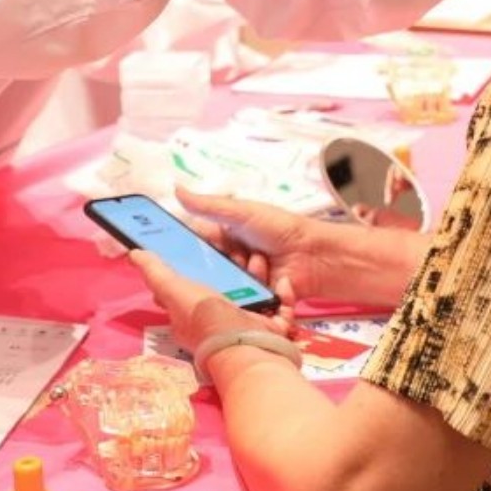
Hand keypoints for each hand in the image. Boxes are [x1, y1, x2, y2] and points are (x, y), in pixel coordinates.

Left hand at [114, 227, 276, 352]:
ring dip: (260, 276)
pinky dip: (283, 295)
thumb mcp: (174, 290)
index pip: (190, 289)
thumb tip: (135, 253)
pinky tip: (280, 284)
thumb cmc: (206, 318)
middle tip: (242, 253)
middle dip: (236, 268)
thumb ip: (156, 272)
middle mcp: (217, 322)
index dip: (198, 269)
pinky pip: (280, 308)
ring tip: (261, 262)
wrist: (246, 346)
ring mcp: (245, 326)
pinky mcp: (271, 329)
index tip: (209, 250)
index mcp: (192, 315)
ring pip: (255, 294)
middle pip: (227, 288)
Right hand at [192, 195, 424, 312]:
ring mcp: (242, 281)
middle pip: (207, 269)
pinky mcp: (254, 299)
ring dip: (238, 276)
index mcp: (224, 236)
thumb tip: (176, 188)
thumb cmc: (279, 228)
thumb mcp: (241, 212)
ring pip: (224, 286)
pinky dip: (250, 293)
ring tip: (257, 264)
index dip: (184, 252)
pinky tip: (262, 283)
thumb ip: (208, 205)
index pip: (195, 245)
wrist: (314, 255)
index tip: (176, 256)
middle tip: (222, 263)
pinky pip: (241, 302)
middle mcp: (230, 259)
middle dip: (213, 268)